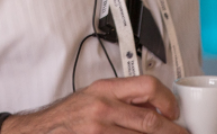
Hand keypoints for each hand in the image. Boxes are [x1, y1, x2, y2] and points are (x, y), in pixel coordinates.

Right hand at [1, 76, 186, 133]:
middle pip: (150, 121)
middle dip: (173, 133)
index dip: (168, 101)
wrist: (41, 130)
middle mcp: (103, 108)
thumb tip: (156, 109)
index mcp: (105, 90)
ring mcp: (99, 130)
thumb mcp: (93, 97)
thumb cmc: (68, 116)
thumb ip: (122, 100)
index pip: (147, 86)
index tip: (175, 113)